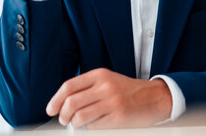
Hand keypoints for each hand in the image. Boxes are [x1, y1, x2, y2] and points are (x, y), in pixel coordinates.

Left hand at [46, 68, 171, 128]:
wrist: (154, 97)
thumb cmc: (127, 91)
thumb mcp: (108, 81)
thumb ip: (87, 88)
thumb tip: (62, 103)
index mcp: (100, 75)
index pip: (69, 86)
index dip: (55, 100)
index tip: (51, 110)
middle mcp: (105, 86)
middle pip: (71, 103)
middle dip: (63, 115)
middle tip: (64, 120)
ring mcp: (112, 102)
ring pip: (79, 117)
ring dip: (74, 125)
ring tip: (78, 125)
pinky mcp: (118, 118)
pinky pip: (93, 127)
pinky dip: (89, 129)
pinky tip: (94, 126)